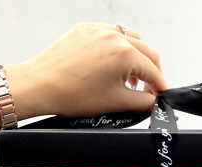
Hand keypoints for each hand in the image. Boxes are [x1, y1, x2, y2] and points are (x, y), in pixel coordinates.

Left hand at [5, 22, 166, 119]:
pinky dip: (116, 49)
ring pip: (130, 38)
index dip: (160, 87)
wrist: (41, 85)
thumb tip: (153, 101)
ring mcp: (99, 30)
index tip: (160, 96)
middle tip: (148, 89)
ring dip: (136, 57)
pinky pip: (110, 35)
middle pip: (147, 52)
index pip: (153, 70)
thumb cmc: (72, 94)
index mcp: (125, 54)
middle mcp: (114, 36)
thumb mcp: (115, 103)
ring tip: (128, 77)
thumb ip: (142, 102)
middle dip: (151, 71)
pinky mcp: (85, 29)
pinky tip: (110, 66)